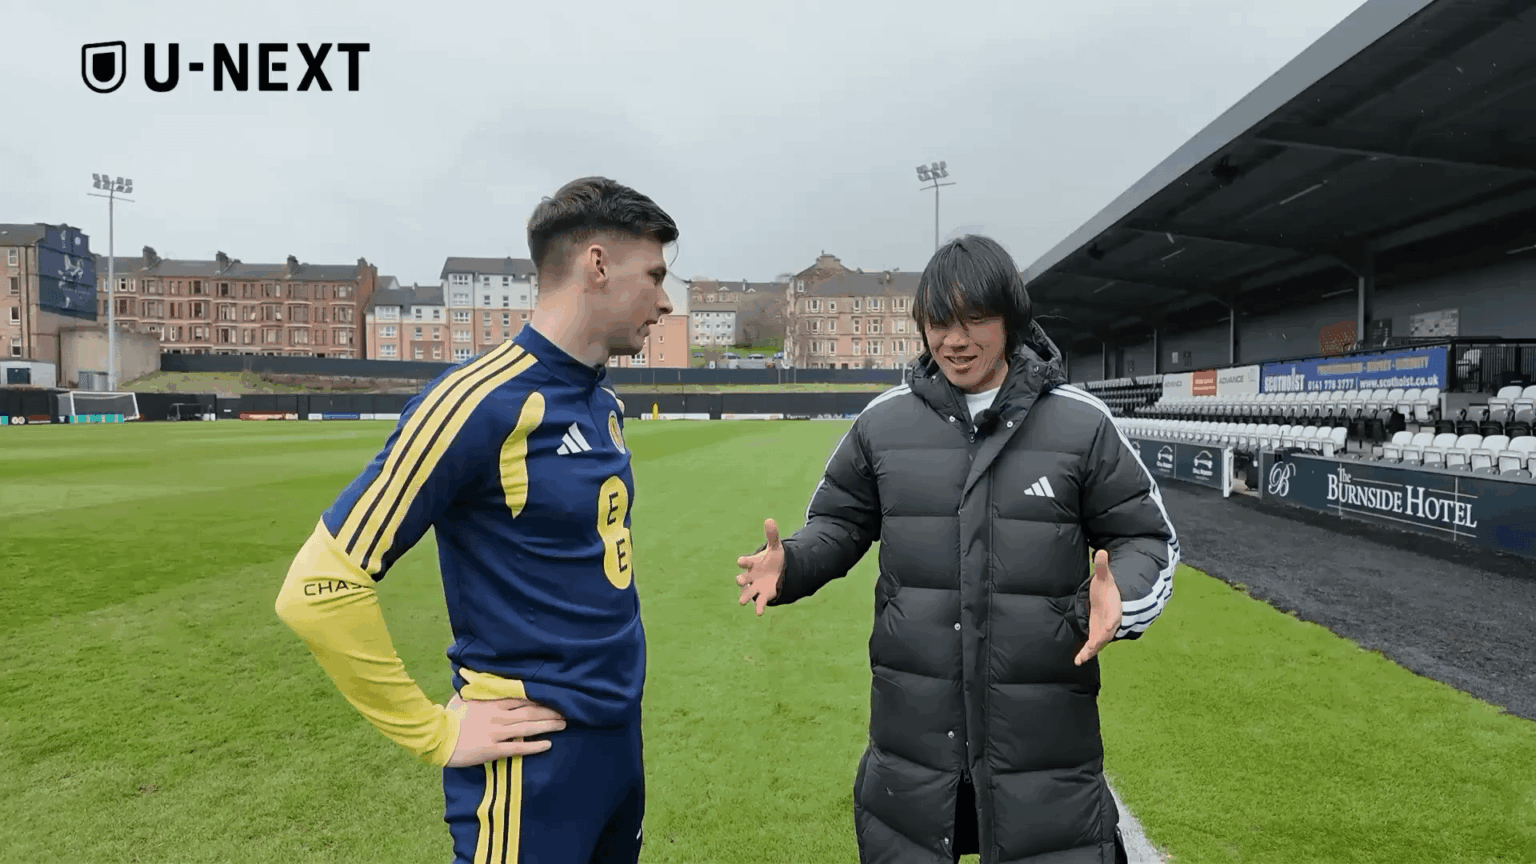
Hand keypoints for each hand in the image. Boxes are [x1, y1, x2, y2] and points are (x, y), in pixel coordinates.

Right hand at [444, 694, 565, 766]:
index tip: (554, 696)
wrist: (437, 737)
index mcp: (492, 702)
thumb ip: (477, 690)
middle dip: (549, 711)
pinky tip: (548, 744)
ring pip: (529, 727)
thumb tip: (481, 679)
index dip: (540, 697)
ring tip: (563, 724)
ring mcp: (497, 733)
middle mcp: (499, 716)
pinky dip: (535, 746)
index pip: (522, 697)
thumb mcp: (463, 696)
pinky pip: (519, 747)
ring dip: (548, 725)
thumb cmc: (448, 717)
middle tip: (566, 711)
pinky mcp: (494, 749)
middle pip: (530, 711)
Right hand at [735, 518, 784, 615]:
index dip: (743, 561)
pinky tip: (759, 613)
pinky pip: (759, 602)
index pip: (745, 562)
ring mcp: (755, 587)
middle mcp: (750, 576)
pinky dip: (758, 607)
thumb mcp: (775, 547)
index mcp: (752, 564)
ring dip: (744, 597)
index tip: (740, 561)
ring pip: (747, 593)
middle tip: (739, 580)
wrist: (777, 573)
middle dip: (740, 580)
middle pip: (742, 578)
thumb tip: (770, 519)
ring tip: (742, 602)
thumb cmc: (772, 559)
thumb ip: (772, 535)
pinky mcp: (762, 595)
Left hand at [1074, 550, 1120, 665]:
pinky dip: (1086, 652)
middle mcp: (1109, 622)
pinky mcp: (1096, 634)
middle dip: (1099, 641)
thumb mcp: (1104, 578)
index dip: (1111, 621)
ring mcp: (1102, 630)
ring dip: (1090, 651)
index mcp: (1113, 609)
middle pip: (1106, 634)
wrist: (1111, 600)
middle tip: (1091, 648)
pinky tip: (1077, 660)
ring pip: (1098, 643)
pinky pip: (1091, 645)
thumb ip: (1102, 567)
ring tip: (1080, 659)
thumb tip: (1101, 551)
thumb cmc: (1107, 589)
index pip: (1113, 616)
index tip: (1109, 625)